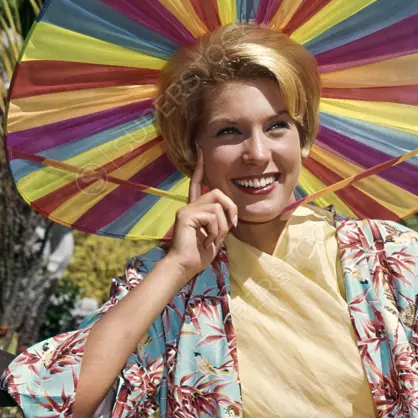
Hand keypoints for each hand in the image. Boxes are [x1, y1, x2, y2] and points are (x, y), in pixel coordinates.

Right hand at [165, 145, 238, 281]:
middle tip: (232, 226)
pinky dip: (215, 231)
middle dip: (231, 209)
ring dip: (223, 227)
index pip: (199, 184)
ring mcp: (186, 209)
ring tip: (213, 240)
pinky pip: (212, 216)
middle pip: (218, 193)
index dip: (200, 168)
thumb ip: (221, 222)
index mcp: (195, 210)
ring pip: (218, 207)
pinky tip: (206, 241)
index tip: (201, 151)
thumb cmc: (198, 256)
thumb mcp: (215, 236)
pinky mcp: (186, 214)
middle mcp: (189, 206)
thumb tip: (231, 216)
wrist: (184, 267)